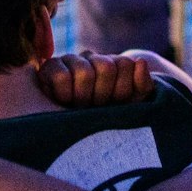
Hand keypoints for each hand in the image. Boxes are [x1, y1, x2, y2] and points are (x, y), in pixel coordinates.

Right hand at [37, 51, 152, 107]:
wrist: (75, 132)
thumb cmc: (107, 118)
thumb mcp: (131, 106)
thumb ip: (142, 85)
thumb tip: (140, 62)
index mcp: (114, 64)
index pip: (125, 64)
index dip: (122, 90)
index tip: (115, 104)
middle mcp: (93, 58)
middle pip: (106, 68)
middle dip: (103, 95)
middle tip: (96, 107)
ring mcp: (71, 60)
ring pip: (84, 73)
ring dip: (84, 97)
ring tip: (80, 108)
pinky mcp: (49, 67)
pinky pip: (60, 76)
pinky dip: (64, 93)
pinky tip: (64, 102)